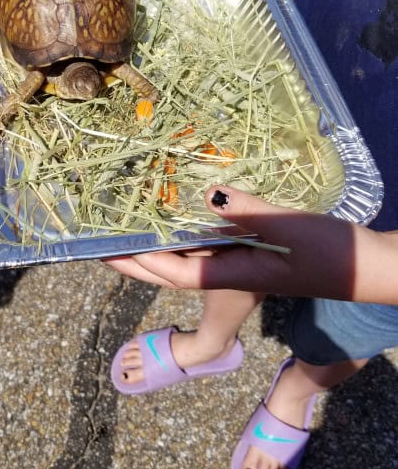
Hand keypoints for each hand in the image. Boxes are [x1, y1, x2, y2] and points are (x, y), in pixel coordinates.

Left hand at [104, 185, 397, 303]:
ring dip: (157, 248)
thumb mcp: (287, 226)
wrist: (365, 267)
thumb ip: (246, 211)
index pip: (174, 272)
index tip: (107, 251)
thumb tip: (207, 195)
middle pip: (172, 270)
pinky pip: (209, 246)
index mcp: (232, 273)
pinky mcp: (253, 255)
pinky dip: (186, 236)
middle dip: (136, 262)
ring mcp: (240, 265)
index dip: (138, 263)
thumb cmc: (330, 252)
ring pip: (188, 258)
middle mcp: (229, 272)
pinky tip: (178, 219)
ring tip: (130, 230)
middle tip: (103, 245)